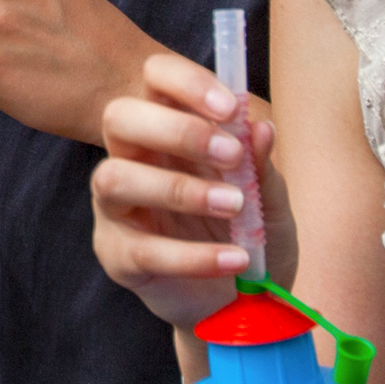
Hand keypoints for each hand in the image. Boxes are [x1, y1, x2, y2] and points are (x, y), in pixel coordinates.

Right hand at [90, 52, 263, 326]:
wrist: (246, 304)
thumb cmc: (251, 235)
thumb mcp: (270, 200)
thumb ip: (261, 166)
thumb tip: (261, 128)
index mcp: (168, 130)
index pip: (155, 79)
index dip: (184, 81)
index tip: (229, 106)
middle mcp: (133, 158)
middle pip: (119, 118)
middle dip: (176, 130)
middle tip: (231, 156)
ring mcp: (118, 207)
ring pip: (115, 178)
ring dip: (179, 189)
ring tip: (234, 207)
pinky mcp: (118, 256)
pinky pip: (143, 249)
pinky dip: (195, 256)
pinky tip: (236, 259)